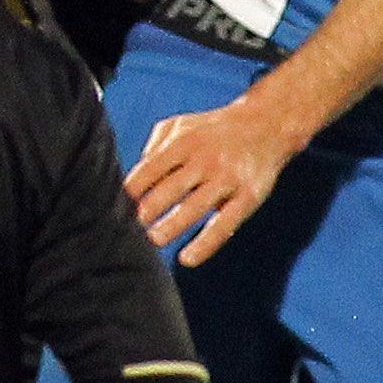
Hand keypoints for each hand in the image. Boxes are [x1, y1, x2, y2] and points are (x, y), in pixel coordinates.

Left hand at [124, 91, 305, 267]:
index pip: (151, 167)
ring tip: (152, 240)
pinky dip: (205, 244)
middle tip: (129, 227)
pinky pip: (225, 224)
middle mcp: (206, 159)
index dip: (132, 189)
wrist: (266, 124)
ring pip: (194, 209)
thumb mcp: (182, 125)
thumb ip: (155, 146)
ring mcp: (228, 178)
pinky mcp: (248, 197)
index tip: (115, 206)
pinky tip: (187, 258)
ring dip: (170, 228)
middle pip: (170, 189)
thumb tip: (134, 179)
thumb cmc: (213, 129)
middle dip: (147, 210)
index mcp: (186, 141)